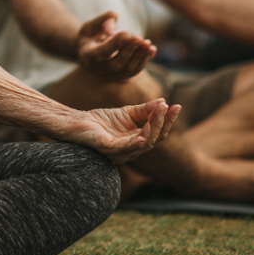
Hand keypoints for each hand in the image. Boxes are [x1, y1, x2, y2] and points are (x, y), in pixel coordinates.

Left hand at [64, 98, 179, 163]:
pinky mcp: (111, 151)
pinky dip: (142, 137)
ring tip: (161, 110)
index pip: (158, 132)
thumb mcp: (126, 112)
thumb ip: (144, 110)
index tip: (177, 105)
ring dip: (156, 126)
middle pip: (156, 139)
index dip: (168, 120)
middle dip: (165, 122)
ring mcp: (123, 152)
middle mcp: (132, 150)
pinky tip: (149, 127)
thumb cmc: (100, 120)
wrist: (76, 122)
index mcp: (137, 141)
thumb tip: (163, 102)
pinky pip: (130, 146)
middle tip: (171, 108)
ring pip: (146, 143)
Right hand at [77, 11, 155, 80]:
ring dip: (140, 57)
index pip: (101, 53)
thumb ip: (101, 20)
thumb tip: (114, 15)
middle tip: (139, 37)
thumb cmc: (90, 35)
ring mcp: (109, 75)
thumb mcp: (90, 25)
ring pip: (127, 71)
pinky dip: (144, 61)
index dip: (115, 44)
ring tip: (148, 43)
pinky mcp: (120, 77)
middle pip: (116, 64)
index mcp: (87, 55)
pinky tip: (152, 49)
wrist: (89, 51)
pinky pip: (134, 72)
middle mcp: (98, 69)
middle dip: (129, 50)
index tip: (126, 32)